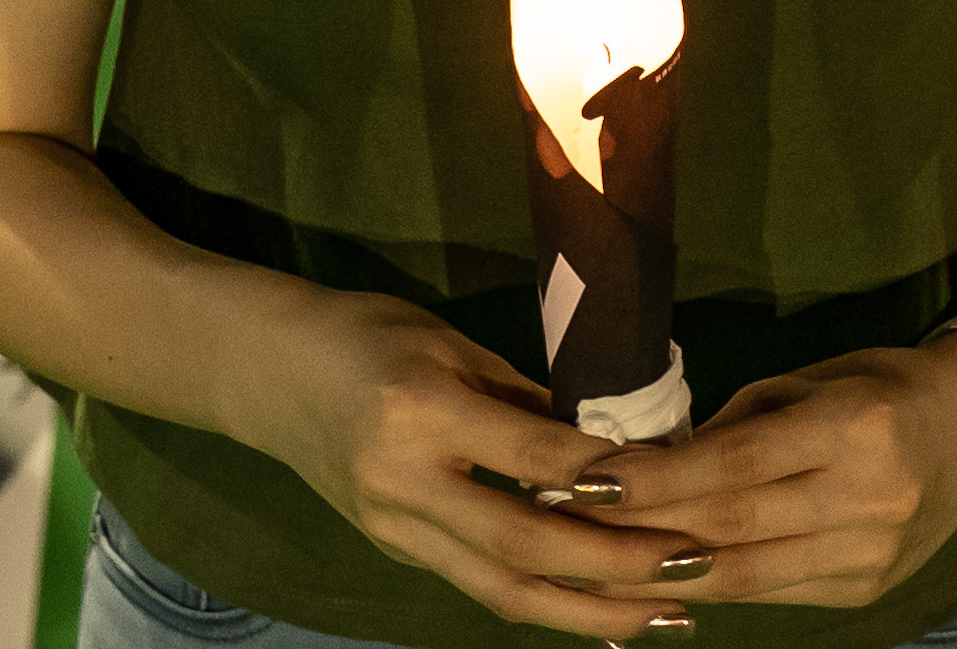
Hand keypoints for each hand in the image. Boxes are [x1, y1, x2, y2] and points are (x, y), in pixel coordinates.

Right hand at [226, 294, 681, 640]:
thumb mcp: (448, 344)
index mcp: (419, 410)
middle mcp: (404, 482)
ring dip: (590, 612)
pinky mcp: (396, 552)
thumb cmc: (367, 336)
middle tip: (690, 564)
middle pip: (521, 544)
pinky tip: (602, 616)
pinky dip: (546, 605)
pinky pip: (480, 588)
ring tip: (664, 619)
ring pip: (502, 590)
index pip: (528, 455)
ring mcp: (395, 529)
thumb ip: (523, 401)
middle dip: (614, 563)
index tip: (678, 486)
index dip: (603, 479)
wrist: (266, 374)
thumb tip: (612, 443)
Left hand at [565, 338, 956, 618]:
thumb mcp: (814, 382)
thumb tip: (655, 460)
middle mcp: (867, 499)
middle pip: (732, 525)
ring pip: (746, 576)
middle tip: (571, 523)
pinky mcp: (865, 591)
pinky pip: (773, 593)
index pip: (735, 464)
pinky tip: (661, 581)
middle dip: (642, 528)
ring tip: (595, 565)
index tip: (588, 480)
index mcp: (853, 429)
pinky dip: (713, 588)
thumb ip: (739, 427)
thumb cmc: (884, 387)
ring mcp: (870, 556)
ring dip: (663, 573)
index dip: (658, 479)